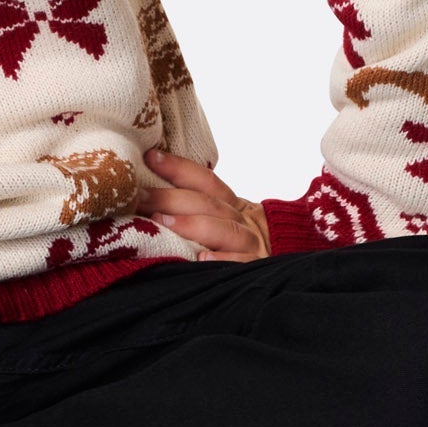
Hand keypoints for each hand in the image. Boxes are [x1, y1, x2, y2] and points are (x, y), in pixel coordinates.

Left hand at [138, 146, 271, 263]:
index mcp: (231, 204)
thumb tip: (145, 199)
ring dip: (191, 225)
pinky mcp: (255, 269)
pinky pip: (240, 263)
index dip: (178, 167)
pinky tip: (201, 259)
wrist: (286, 266)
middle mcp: (242, 220)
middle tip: (140, 197)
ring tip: (162, 222)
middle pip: (207, 204)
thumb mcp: (222, 221)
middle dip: (171, 199)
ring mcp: (251, 244)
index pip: (205, 180)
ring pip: (223, 230)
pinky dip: (221, 260)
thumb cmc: (237, 245)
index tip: (150, 157)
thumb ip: (193, 209)